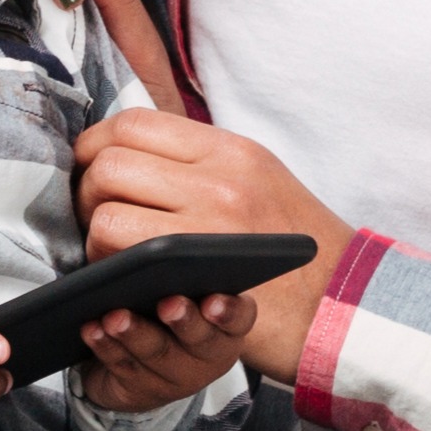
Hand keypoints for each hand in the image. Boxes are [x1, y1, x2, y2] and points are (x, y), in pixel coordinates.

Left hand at [75, 107, 345, 371]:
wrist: (344, 309)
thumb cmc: (297, 255)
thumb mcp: (258, 183)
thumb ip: (199, 165)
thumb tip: (125, 153)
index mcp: (230, 148)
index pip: (133, 122)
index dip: (95, 144)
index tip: (90, 169)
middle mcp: (219, 175)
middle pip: (109, 162)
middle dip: (85, 191)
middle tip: (94, 218)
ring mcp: (207, 221)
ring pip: (105, 208)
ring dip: (92, 233)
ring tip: (109, 254)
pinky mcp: (194, 269)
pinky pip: (118, 252)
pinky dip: (105, 266)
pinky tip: (121, 279)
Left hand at [76, 280, 257, 411]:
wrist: (143, 362)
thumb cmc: (163, 308)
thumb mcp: (181, 289)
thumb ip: (179, 271)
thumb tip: (156, 243)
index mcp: (226, 321)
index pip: (240, 316)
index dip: (229, 311)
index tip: (212, 301)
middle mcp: (210, 352)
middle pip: (201, 340)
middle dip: (183, 321)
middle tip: (167, 304)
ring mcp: (178, 376)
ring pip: (158, 354)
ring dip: (135, 334)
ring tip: (115, 317)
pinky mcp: (144, 390)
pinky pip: (124, 367)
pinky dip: (106, 347)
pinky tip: (93, 330)